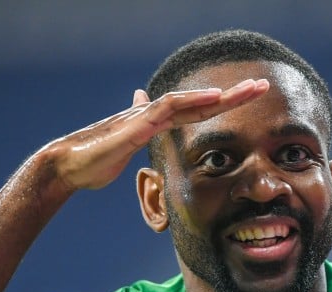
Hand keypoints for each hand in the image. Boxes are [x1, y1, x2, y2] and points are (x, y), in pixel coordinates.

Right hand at [46, 78, 269, 191]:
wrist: (68, 166)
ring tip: (249, 90)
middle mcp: (153, 115)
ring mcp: (145, 118)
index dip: (225, 105)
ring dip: (221, 95)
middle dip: (234, 94)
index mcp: (156, 123)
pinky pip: (168, 109)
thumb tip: (146, 116)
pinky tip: (212, 99)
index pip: (198, 111)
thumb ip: (142, 135)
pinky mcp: (136, 126)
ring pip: (189, 100)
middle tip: (263, 86)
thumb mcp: (128, 149)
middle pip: (201, 102)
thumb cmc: (95, 161)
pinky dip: (192, 101)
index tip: (249, 101)